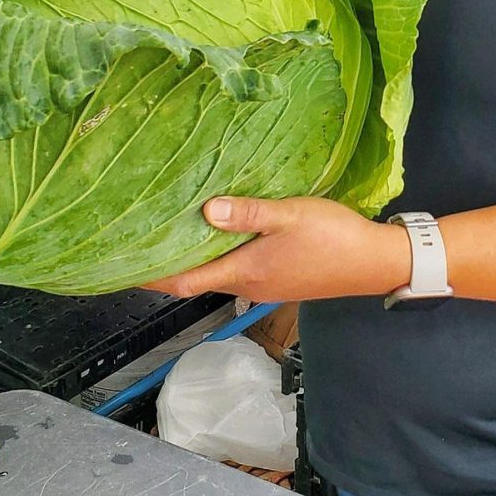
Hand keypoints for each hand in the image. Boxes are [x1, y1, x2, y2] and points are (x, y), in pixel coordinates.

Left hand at [143, 195, 411, 302]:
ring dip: (195, 259)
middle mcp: (249, 284)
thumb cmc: (334, 237)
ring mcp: (266, 284)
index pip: (184, 282)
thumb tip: (204, 211)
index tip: (119, 268)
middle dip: (167, 265)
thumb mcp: (290, 215)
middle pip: (197, 279)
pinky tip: (222, 235)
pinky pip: (240, 269)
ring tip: (174, 233)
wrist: (376, 262)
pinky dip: (221, 256)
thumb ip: (248, 212)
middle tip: (139, 241)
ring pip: (219, 273)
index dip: (150, 277)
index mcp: (244, 270)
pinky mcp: (282, 278)